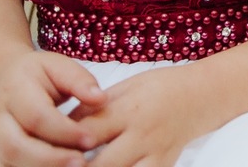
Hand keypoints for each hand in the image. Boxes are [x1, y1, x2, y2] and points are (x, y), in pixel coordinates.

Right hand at [0, 49, 106, 166]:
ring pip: (6, 163)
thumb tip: (100, 99)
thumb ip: (80, 81)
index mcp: (14, 90)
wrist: (2, 81)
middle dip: (50, 159)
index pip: (37, 116)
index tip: (91, 139)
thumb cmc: (38, 75)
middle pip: (15, 146)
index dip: (64, 131)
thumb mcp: (59, 66)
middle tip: (81, 162)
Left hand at [72, 63, 222, 166]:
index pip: (86, 133)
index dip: (62, 143)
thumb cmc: (159, 88)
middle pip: (98, 165)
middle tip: (58, 163)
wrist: (200, 96)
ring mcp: (154, 155)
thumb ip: (94, 109)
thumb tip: (59, 128)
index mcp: (129, 110)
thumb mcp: (125, 88)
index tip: (47, 146)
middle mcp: (142, 135)